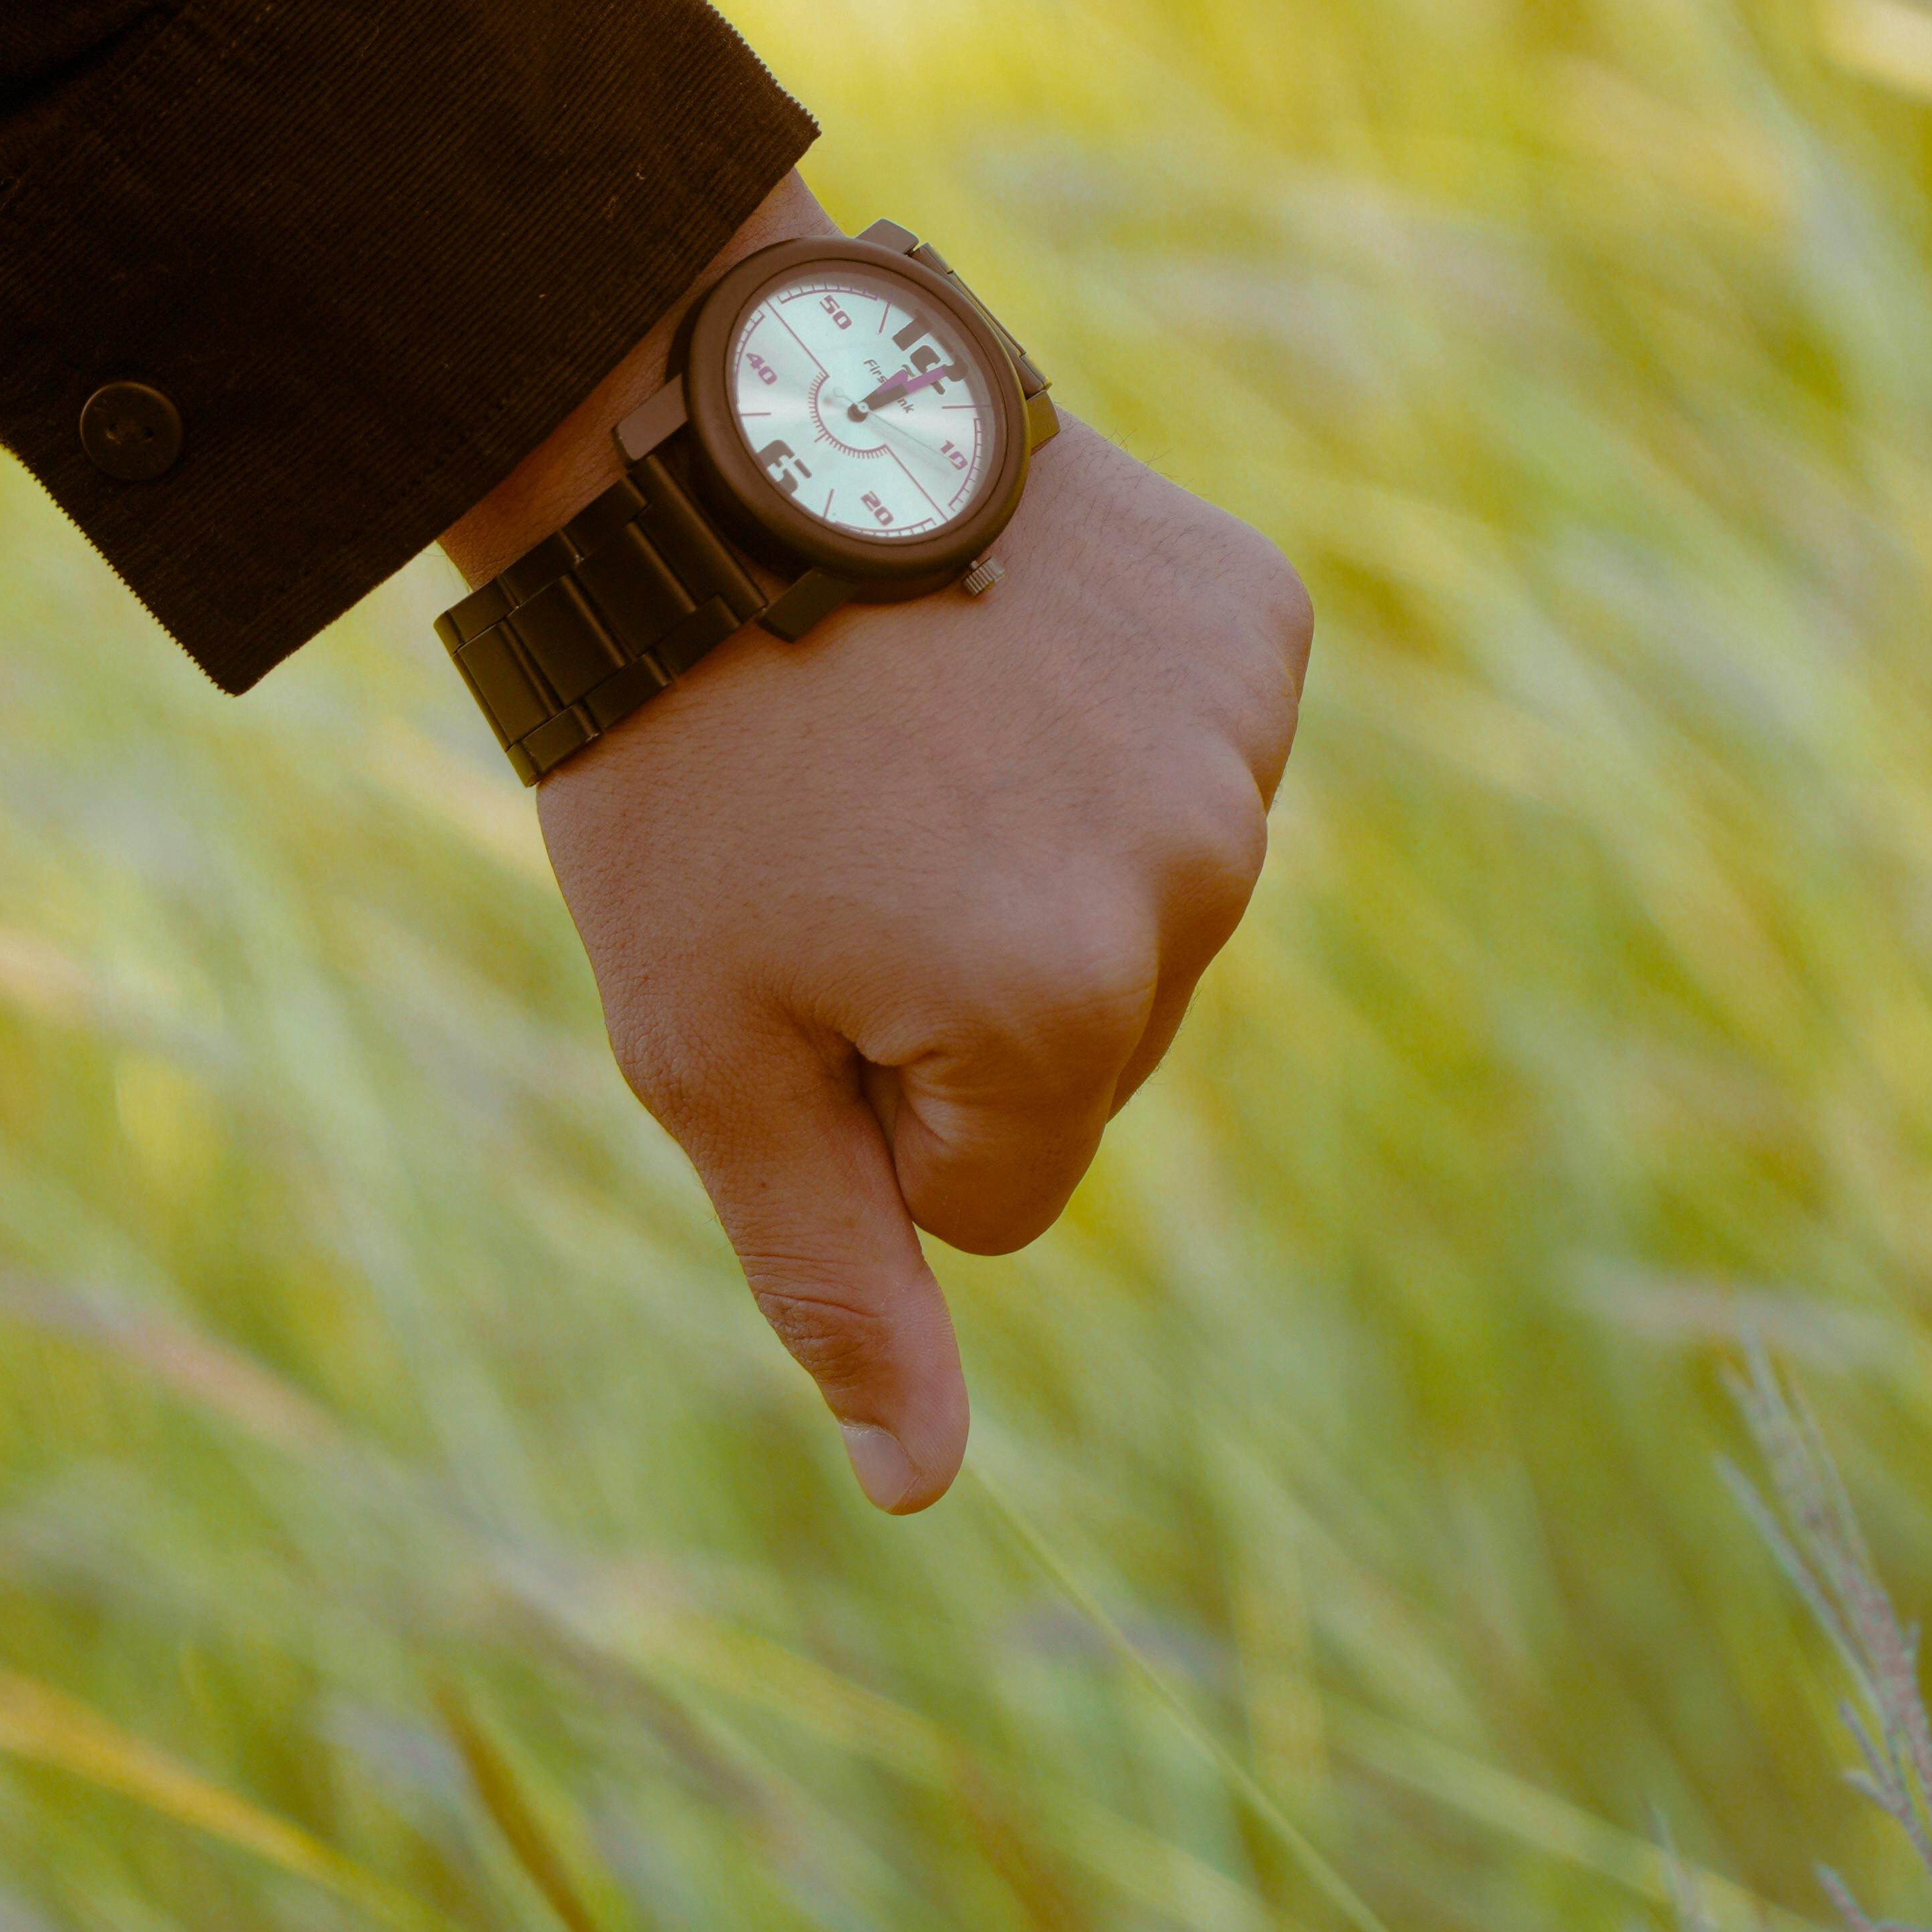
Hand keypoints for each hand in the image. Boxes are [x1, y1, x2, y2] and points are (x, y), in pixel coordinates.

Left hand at [532, 415, 1309, 1509]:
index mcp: (1066, 1011)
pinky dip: (1097, 715)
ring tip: (906, 719)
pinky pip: (1191, 751)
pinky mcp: (1253, 614)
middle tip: (836, 826)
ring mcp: (1241, 736)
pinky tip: (993, 638)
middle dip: (959, 978)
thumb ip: (831, 1279)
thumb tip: (921, 1489)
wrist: (697, 442)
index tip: (795, 943)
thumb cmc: (678, 770)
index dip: (867, 1094)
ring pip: (1142, 898)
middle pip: (1086, 1048)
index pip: (993, 1187)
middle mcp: (1199, 881)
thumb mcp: (708, 1050)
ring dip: (1029, 845)